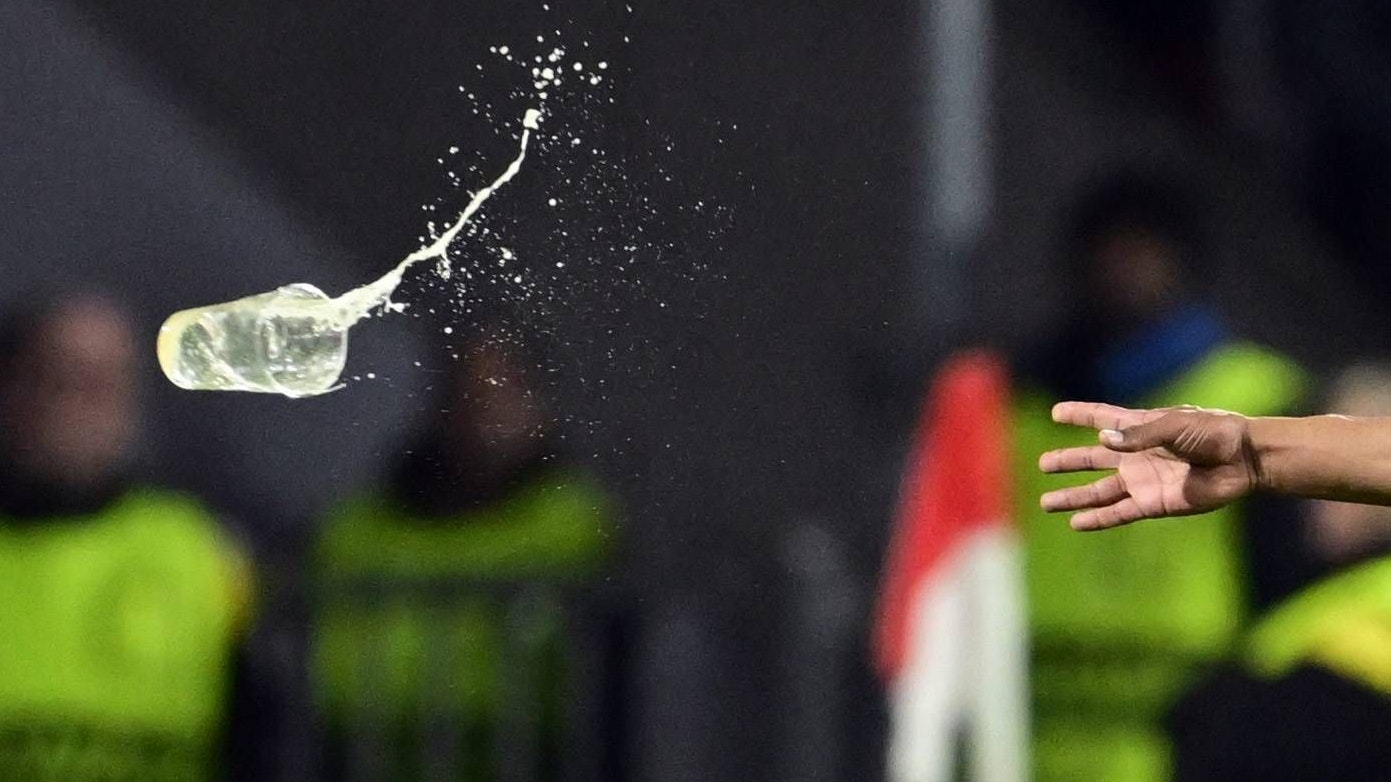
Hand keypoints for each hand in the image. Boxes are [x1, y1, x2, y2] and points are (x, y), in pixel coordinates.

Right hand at [1038, 402, 1261, 530]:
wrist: (1243, 460)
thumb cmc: (1213, 432)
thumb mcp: (1174, 425)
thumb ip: (1138, 435)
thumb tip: (1100, 442)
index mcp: (1140, 427)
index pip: (1102, 418)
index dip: (1079, 415)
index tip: (1056, 413)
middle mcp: (1137, 455)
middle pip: (1093, 458)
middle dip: (1068, 461)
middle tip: (1043, 464)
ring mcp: (1143, 481)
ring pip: (1098, 490)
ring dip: (1073, 496)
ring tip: (1046, 502)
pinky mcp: (1154, 503)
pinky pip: (1119, 513)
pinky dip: (1097, 519)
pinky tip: (1076, 523)